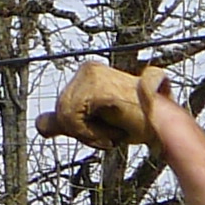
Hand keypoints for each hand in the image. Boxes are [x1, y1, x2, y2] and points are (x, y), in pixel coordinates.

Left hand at [35, 59, 170, 150]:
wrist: (164, 125)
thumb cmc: (137, 122)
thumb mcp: (94, 122)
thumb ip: (68, 121)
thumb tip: (40, 125)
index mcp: (87, 74)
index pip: (63, 110)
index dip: (80, 129)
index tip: (106, 128)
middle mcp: (87, 69)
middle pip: (61, 114)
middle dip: (84, 132)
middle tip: (112, 131)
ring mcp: (91, 75)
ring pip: (65, 119)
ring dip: (90, 134)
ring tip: (115, 129)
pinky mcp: (95, 86)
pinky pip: (72, 120)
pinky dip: (92, 133)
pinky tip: (114, 129)